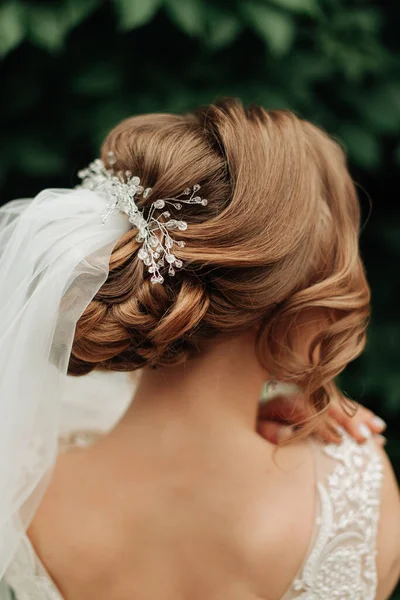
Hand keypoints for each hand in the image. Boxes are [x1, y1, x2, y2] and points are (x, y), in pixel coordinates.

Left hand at [256, 393, 386, 445]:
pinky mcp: (320, 401)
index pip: (307, 410)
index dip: (322, 425)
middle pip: (328, 403)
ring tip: (378, 431)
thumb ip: (269, 432)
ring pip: (340, 403)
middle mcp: (300, 393)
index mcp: (282, 400)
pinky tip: (376, 427)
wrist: (247, 409)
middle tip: (364, 438)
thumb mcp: (253, 431)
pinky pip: (344, 406)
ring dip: (360, 417)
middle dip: (348, 420)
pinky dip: (361, 416)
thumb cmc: (252, 427)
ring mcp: (312, 396)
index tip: (337, 441)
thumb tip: (287, 434)